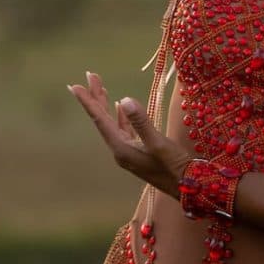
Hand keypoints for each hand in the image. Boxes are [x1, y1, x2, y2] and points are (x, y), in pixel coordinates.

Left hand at [68, 71, 194, 198]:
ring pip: (112, 123)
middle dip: (95, 97)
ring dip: (106, 105)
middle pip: (103, 120)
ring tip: (99, 87)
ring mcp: (128, 152)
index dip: (88, 101)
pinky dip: (119, 116)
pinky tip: (119, 108)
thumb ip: (141, 122)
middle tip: (90, 75)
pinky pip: (123, 130)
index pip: (100, 120)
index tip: (76, 85)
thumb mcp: (158, 143)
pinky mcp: (138, 152)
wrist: (187, 188)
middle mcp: (120, 150)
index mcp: (121, 148)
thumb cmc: (174, 167)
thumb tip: (124, 99)